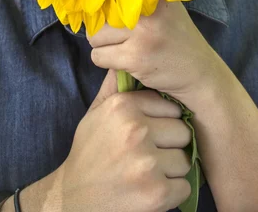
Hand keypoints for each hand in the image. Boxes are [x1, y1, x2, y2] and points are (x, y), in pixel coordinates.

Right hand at [55, 68, 191, 211]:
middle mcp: (136, 130)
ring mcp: (147, 162)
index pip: (169, 106)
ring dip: (171, 170)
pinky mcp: (157, 193)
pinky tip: (150, 191)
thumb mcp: (95, 113)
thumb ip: (114, 86)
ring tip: (149, 173)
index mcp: (123, 106)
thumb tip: (126, 60)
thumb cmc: (89, 153)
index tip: (150, 133)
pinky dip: (172, 193)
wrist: (73, 199)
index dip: (162, 121)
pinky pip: (185, 187)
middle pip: (182, 131)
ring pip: (185, 159)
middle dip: (170, 144)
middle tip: (149, 155)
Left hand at [87, 0, 220, 98]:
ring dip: (104, 47)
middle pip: (99, 16)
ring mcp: (142, 32)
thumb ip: (138, 0)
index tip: (115, 19)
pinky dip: (107, 63)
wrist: (202, 74)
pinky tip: (127, 63)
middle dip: (105, 31)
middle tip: (123, 40)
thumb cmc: (178, 41)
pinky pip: (98, 57)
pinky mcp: (136, 56)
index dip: (107, 9)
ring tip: (124, 51)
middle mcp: (147, 7)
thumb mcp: (165, 9)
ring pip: (95, 37)